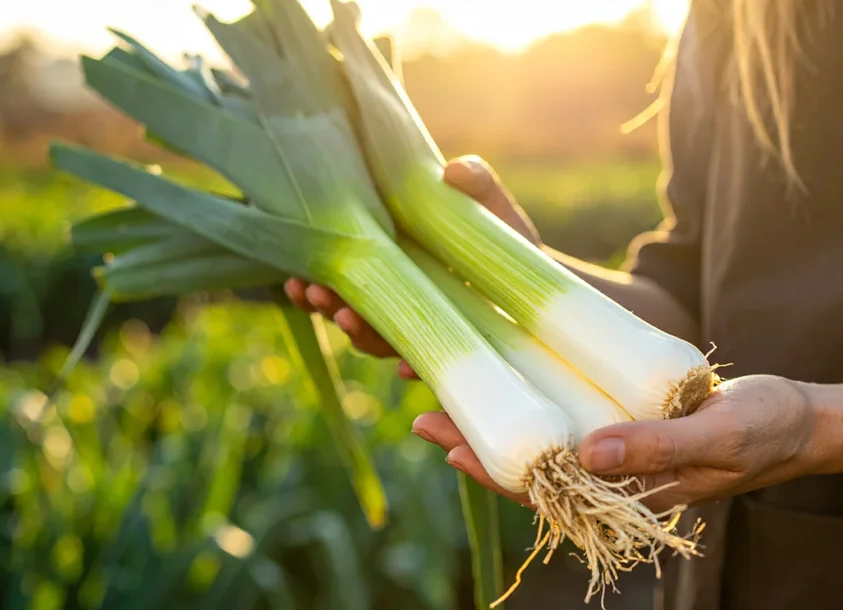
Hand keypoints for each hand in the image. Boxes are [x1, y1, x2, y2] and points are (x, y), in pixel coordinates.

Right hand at [284, 155, 538, 380]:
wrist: (544, 284)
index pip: (343, 277)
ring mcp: (424, 330)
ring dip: (359, 335)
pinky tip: (407, 363)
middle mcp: (400, 301)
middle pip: (349, 311)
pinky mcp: (453, 353)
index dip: (315, 283)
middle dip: (329, 308)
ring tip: (349, 322)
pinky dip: (415, 364)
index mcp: (393, 265)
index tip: (298, 280)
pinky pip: (427, 366)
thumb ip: (478, 184)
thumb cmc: (507, 240)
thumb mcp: (492, 207)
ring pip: (379, 341)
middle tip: (315, 296)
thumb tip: (453, 170)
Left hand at [416, 375, 831, 513]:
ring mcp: (616, 449)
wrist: (798, 421)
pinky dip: (533, 398)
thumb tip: (587, 454)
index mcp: (627, 490)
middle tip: (419, 413)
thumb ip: (657, 449)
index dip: (490, 469)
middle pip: (529, 464)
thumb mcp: (718, 436)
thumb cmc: (765, 430)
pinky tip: (506, 375)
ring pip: (542, 439)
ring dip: (497, 418)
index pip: (544, 488)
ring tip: (443, 393)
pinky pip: (568, 415)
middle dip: (474, 442)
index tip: (444, 443)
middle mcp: (612, 474)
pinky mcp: (624, 422)